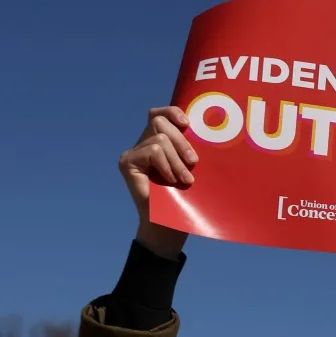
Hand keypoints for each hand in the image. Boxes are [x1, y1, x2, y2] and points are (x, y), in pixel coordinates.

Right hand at [119, 106, 194, 258]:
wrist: (170, 223)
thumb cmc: (187, 196)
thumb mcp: (192, 166)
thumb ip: (190, 147)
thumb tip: (207, 127)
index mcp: (159, 140)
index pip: (161, 114)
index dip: (173, 112)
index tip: (189, 125)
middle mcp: (143, 143)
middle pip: (160, 122)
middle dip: (182, 142)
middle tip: (193, 163)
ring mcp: (133, 152)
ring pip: (160, 140)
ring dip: (177, 161)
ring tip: (183, 179)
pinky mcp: (126, 162)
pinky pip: (152, 151)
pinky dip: (166, 165)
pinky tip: (169, 180)